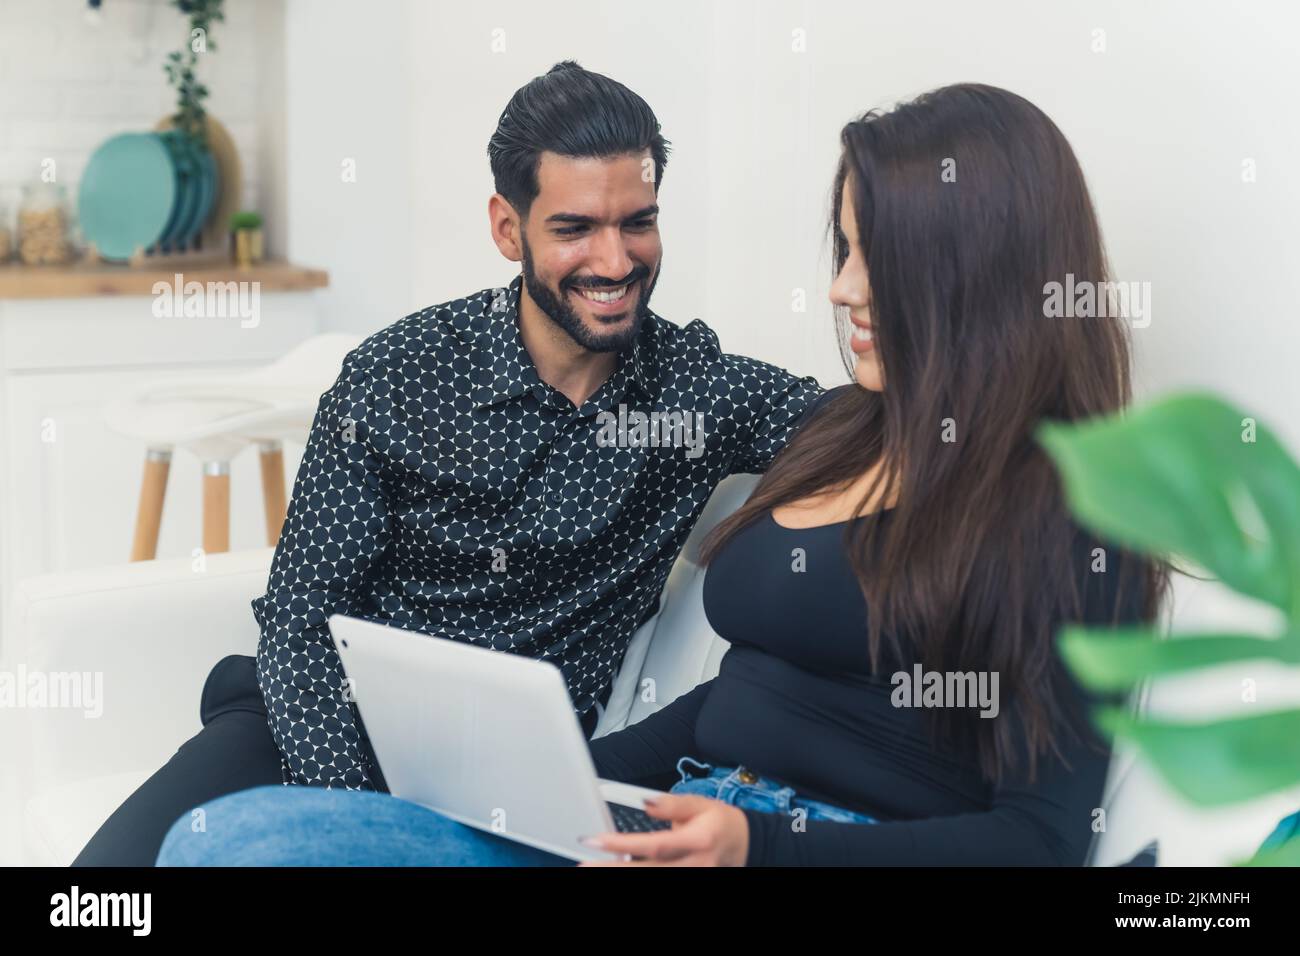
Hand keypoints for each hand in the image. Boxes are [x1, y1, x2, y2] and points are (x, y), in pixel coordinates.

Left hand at [577, 794, 749, 866]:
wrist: (746, 845)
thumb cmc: (721, 823)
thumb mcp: (701, 804)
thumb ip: (672, 805)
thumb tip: (646, 802)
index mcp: (698, 839)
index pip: (655, 845)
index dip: (623, 845)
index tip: (596, 840)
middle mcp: (695, 864)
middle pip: (649, 871)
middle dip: (613, 868)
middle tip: (584, 862)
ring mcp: (693, 876)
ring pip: (653, 880)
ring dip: (621, 875)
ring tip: (594, 867)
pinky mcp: (690, 881)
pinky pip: (660, 882)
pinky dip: (638, 877)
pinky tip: (619, 870)